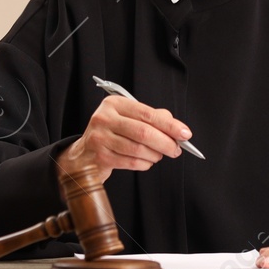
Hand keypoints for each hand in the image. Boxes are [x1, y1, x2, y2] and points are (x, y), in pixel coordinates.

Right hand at [64, 95, 190, 179]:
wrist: (84, 155)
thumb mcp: (128, 119)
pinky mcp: (100, 157)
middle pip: (143, 132)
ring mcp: (100, 138)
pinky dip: (144, 164)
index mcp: (114, 104)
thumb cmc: (111, 135)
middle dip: (165, 143)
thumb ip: (152, 119)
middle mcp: (104, 118)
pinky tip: (146, 162)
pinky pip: (131, 162)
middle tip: (176, 149)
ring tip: (158, 156)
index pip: (147, 113)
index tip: (184, 134)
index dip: (169, 125)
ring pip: (138, 149)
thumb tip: (176, 127)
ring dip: (155, 155)